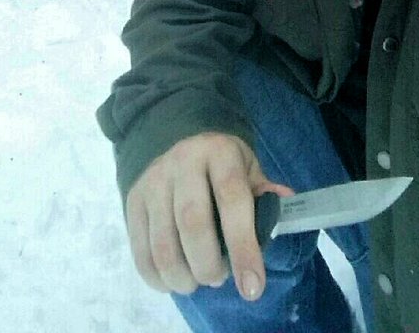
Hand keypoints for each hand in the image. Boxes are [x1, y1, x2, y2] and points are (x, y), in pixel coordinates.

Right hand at [125, 131, 293, 300]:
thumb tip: (285, 204)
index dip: (244, 247)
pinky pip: (141, 250)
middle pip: (193, 225)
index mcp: (219, 153)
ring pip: (163, 244)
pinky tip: (174, 279)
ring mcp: (153, 182)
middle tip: (219, 277)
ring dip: (183, 276)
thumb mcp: (245, 164)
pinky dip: (157, 277)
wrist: (172, 131)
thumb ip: (262, 190)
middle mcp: (182, 164)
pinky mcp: (133, 201)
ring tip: (198, 279)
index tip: (253, 286)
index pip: (232, 200)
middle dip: (209, 266)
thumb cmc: (218, 158)